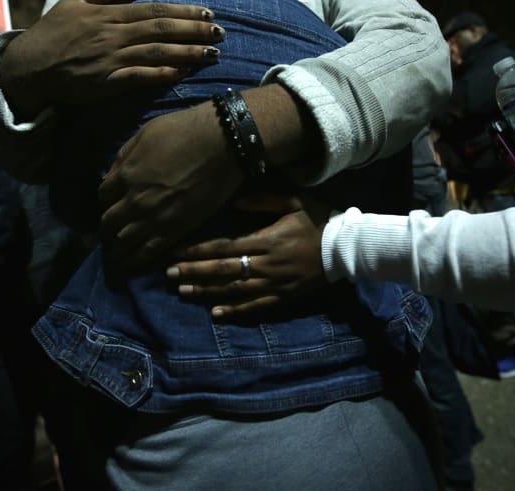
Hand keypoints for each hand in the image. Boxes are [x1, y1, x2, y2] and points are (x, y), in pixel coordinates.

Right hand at [0, 0, 224, 119]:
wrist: (28, 67)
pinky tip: (182, 73)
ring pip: (157, 52)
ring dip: (187, 52)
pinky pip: (140, 78)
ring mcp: (111, 59)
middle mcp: (113, 35)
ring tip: (212, 53)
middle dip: (194, 30)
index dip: (184, 11)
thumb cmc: (52, 33)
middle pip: (162, 29)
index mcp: (108, 14)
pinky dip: (162, 74)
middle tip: (221, 32)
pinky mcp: (106, 82)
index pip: (154, 10)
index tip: (208, 12)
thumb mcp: (74, 1)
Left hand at [98, 100, 244, 266]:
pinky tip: (131, 265)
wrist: (221, 145)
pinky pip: (148, 251)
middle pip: (109, 222)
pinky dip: (136, 260)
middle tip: (108, 233)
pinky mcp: (175, 230)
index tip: (111, 203)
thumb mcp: (145, 133)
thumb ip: (125, 155)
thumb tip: (113, 173)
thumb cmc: (185, 131)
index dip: (106, 200)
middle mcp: (134, 200)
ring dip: (117, 248)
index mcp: (126, 174)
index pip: (103, 195)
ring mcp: (154, 218)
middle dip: (106, 228)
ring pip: (124, 241)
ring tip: (116, 254)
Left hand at [165, 192, 330, 317]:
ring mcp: (275, 283)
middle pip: (223, 269)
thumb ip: (263, 200)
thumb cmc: (318, 219)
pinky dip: (235, 311)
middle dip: (194, 271)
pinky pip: (255, 306)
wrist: (345, 247)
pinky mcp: (283, 296)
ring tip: (183, 291)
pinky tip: (215, 314)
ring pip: (234, 290)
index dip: (198, 250)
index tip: (177, 251)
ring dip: (206, 291)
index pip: (225, 246)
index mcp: (267, 239)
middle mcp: (267, 264)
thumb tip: (234, 201)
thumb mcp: (294, 200)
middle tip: (169, 274)